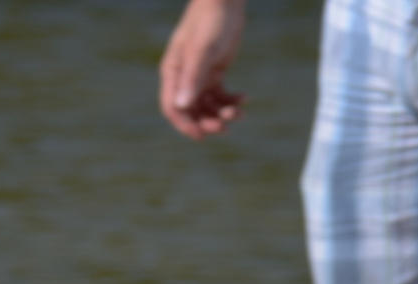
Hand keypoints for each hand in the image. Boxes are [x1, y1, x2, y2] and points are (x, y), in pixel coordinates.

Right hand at [159, 0, 248, 139]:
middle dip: (208, 122)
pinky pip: (221, 96)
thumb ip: (193, 78)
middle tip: (226, 126)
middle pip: (191, 112)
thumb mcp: (202, 51)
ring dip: (223, 114)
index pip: (172, 108)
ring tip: (240, 113)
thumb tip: (184, 106)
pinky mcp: (215, 73)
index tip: (203, 136)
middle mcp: (184, 77)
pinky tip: (245, 98)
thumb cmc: (209, 22)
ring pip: (208, 107)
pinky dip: (232, 101)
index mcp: (174, 73)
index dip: (185, 125)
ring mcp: (200, 76)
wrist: (224, 4)